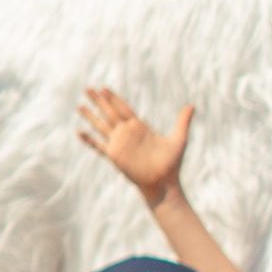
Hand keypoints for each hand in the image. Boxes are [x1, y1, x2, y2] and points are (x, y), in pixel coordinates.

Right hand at [76, 86, 192, 202]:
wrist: (164, 183)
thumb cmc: (171, 164)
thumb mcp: (179, 139)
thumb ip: (182, 122)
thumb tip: (192, 106)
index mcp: (140, 127)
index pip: (124, 109)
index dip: (114, 98)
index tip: (104, 88)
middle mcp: (127, 133)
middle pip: (109, 113)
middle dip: (98, 101)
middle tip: (87, 88)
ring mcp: (119, 144)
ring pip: (101, 126)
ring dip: (90, 116)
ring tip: (79, 106)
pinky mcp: (114, 156)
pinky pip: (98, 146)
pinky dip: (88, 140)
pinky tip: (79, 132)